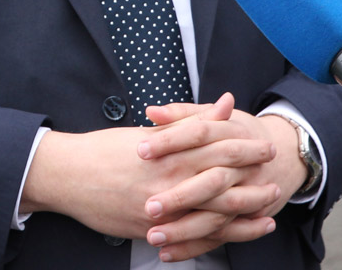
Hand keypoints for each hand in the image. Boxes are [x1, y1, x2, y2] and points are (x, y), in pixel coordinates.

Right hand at [20, 93, 276, 245]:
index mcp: (167, 153)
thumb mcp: (147, 131)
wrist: (67, 176)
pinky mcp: (154, 230)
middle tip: (274, 177)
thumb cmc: (103, 150)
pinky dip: (222, 235)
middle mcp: (168, 181)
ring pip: (215, 213)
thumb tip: (224, 105)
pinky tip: (240, 231)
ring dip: (246, 211)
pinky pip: (196, 236)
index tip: (264, 145)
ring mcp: (162, 209)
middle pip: (224, 182)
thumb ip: (189, 122)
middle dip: (253, 180)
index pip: (217, 148)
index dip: (245, 147)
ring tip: (268, 206)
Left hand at [135, 94, 303, 261]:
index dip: (170, 140)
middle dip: (180, 197)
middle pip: (211, 182)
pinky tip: (167, 253)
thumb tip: (152, 112)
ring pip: (217, 216)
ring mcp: (248, 196)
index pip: (199, 135)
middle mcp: (242, 167)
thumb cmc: (235, 134)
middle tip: (150, 206)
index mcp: (231, 134)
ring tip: (153, 236)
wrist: (280, 155)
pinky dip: (194, 248)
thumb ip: (181, 114)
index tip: (141, 150)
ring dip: (185, 230)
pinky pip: (220, 237)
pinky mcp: (245, 219)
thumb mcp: (213, 118)